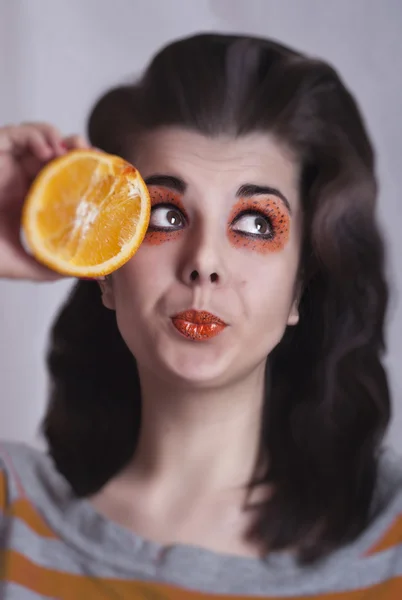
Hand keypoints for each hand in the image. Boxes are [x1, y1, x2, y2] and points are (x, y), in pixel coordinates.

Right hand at [0, 122, 88, 279]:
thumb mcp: (22, 263)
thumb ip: (52, 268)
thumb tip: (90, 274)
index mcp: (29, 199)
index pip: (64, 179)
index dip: (86, 175)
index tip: (106, 180)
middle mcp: (20, 178)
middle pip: (58, 155)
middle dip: (81, 154)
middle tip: (98, 162)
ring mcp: (6, 164)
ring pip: (41, 138)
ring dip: (63, 141)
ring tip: (77, 154)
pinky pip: (17, 132)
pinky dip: (38, 135)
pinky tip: (50, 152)